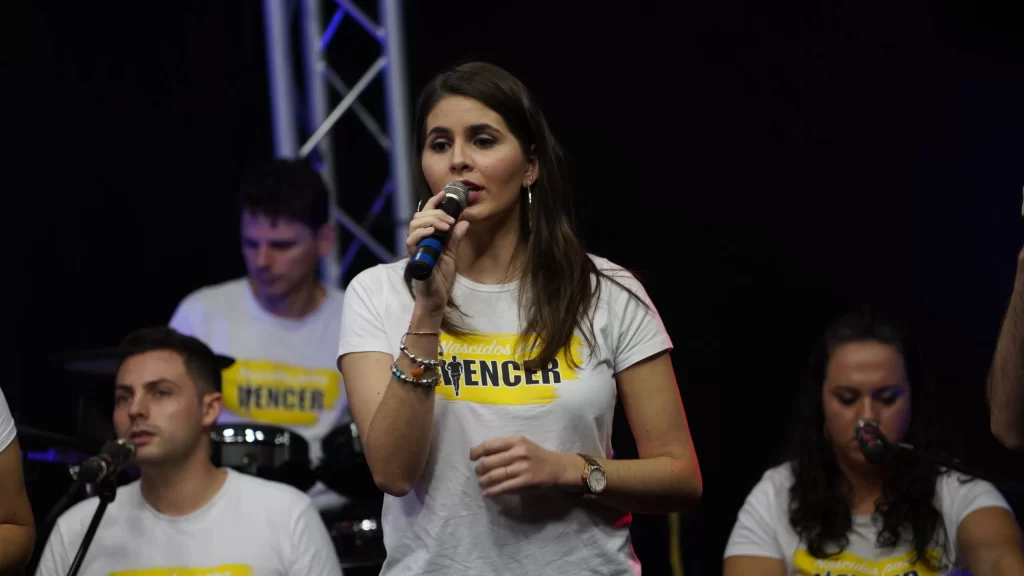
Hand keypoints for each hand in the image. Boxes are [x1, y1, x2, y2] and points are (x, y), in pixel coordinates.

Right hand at [406, 189, 469, 314]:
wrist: (437, 298)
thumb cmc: (441, 278)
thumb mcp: (451, 254)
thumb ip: (455, 238)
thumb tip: (464, 221)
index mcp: (427, 237)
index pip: (426, 214)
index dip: (434, 202)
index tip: (445, 193)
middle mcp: (418, 240)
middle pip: (419, 216)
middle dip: (436, 212)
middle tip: (451, 218)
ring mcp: (415, 248)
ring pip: (414, 225)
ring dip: (431, 220)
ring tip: (446, 225)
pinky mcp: (413, 258)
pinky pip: (411, 241)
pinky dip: (421, 233)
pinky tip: (433, 232)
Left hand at [470, 435, 579, 496]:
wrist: (558, 467)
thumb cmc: (537, 455)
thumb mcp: (522, 445)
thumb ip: (505, 447)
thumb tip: (482, 454)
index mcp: (516, 440)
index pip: (490, 445)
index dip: (477, 451)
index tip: (472, 457)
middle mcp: (518, 452)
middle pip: (489, 461)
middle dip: (479, 469)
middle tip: (478, 472)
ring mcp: (522, 467)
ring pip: (495, 475)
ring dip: (484, 480)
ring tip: (481, 483)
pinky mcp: (526, 481)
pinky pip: (504, 487)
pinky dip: (492, 491)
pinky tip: (487, 493)